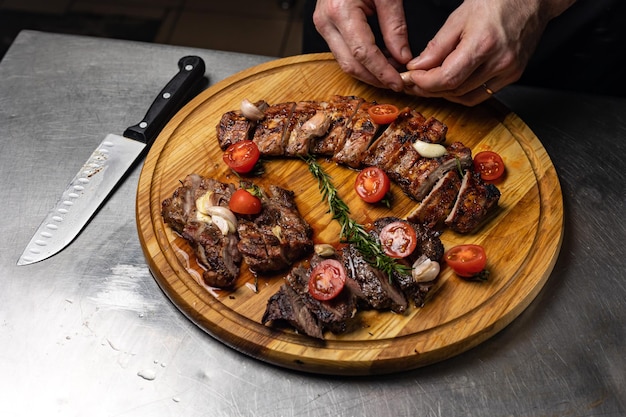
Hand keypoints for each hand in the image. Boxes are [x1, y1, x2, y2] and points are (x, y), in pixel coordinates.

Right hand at [313, 0, 411, 91]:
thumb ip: (395, 27)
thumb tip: (402, 57)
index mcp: (340, 10)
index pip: (363, 53)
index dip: (382, 72)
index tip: (399, 82)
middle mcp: (326, 21)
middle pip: (351, 64)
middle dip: (375, 78)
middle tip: (397, 83)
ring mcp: (323, 24)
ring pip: (345, 62)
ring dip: (369, 72)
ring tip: (391, 73)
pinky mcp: (326, 26)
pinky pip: (343, 51)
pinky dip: (362, 61)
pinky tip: (380, 60)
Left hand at [402, 0, 572, 105]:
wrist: (531, 0)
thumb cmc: (497, 1)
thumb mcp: (458, 17)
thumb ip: (437, 46)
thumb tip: (418, 67)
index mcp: (483, 43)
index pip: (447, 78)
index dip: (424, 83)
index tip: (411, 78)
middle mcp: (499, 61)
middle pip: (455, 90)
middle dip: (429, 89)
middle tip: (414, 82)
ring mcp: (508, 71)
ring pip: (467, 97)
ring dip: (444, 94)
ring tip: (430, 84)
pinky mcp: (513, 76)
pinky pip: (481, 95)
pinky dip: (462, 94)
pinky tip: (451, 85)